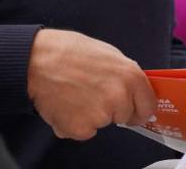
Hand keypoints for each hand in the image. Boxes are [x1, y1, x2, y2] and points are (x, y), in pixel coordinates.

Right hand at [27, 29, 157, 140]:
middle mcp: (120, 97)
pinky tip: (65, 105)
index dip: (140, 109)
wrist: (37, 61)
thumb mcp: (108, 54)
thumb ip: (125, 74)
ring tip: (74, 94)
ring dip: (90, 115)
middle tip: (92, 93)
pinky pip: (83, 132)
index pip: (148, 105)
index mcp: (130, 76)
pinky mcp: (81, 128)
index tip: (135, 111)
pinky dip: (74, 124)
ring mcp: (101, 115)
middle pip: (124, 116)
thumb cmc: (69, 53)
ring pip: (102, 123)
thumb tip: (133, 88)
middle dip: (112, 109)